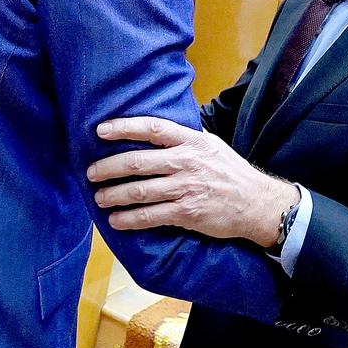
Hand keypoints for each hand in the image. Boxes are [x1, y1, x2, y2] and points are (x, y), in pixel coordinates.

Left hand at [88, 117, 299, 244]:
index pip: (152, 128)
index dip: (124, 127)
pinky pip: (150, 216)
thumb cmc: (232, 173)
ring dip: (113, 195)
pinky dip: (129, 219)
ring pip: (139, 191)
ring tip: (99, 197)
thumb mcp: (212, 145)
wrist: (257, 204)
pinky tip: (116, 220)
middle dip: (108, 167)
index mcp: (192, 142)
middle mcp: (186, 162)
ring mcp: (186, 189)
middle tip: (90, 173)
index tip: (101, 130)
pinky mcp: (187, 214)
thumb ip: (186, 138)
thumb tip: (158, 129)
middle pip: (137, 162)